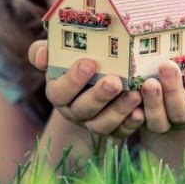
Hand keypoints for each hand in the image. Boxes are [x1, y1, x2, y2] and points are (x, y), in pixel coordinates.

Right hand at [28, 40, 143, 137]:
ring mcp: (93, 123)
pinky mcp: (113, 130)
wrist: (96, 76)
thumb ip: (44, 51)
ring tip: (135, 93)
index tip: (89, 63)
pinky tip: (142, 112)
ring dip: (119, 110)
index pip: (60, 91)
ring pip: (103, 124)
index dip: (73, 80)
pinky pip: (121, 131)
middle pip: (83, 109)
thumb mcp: (58, 52)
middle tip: (115, 81)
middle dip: (99, 96)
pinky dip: (131, 123)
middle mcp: (74, 111)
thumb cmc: (76, 58)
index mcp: (59, 92)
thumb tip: (43, 56)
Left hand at [140, 53, 184, 133]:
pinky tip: (132, 93)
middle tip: (166, 66)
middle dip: (173, 90)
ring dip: (153, 102)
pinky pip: (137, 122)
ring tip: (148, 82)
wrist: (179, 75)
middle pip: (180, 113)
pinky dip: (133, 110)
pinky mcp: (142, 118)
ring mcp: (164, 121)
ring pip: (159, 121)